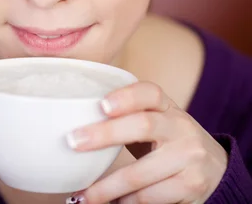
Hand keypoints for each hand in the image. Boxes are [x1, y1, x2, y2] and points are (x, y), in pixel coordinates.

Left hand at [66, 81, 227, 203]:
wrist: (215, 169)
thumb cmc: (166, 141)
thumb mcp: (154, 122)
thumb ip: (125, 117)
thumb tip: (71, 124)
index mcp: (167, 107)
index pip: (150, 92)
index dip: (126, 96)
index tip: (101, 105)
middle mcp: (181, 127)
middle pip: (143, 125)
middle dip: (105, 134)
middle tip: (73, 143)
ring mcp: (188, 156)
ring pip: (141, 173)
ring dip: (107, 187)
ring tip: (84, 195)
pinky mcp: (191, 185)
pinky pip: (150, 196)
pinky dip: (126, 201)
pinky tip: (111, 202)